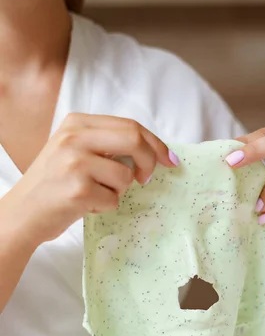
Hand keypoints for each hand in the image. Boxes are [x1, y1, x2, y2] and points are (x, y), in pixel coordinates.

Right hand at [3, 113, 177, 245]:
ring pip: (126, 176)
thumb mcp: (74, 150)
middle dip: (150, 162)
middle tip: (147, 179)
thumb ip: (106, 144)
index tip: (170, 159)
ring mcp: (75, 162)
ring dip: (118, 191)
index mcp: (77, 122)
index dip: (156, 143)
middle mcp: (75, 137)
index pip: (130, 125)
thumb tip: (154, 151)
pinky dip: (105, 206)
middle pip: (134, 140)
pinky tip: (84, 204)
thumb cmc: (54, 184)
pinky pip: (114, 199)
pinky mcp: (78, 189)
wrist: (22, 213)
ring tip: (94, 194)